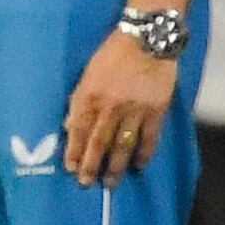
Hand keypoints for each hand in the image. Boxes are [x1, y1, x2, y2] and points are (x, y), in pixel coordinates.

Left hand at [64, 29, 173, 186]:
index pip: (77, 129)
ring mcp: (134, 110)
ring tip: (110, 182)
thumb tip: (68, 125)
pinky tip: (138, 165)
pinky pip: (149, 138)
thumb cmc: (112, 55)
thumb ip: (79, 100)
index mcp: (89, 96)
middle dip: (91, 165)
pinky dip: (143, 153)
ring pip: (122, 144)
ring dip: (115, 165)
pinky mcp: (156, 110)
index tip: (70, 168)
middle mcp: (110, 106)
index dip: (73, 151)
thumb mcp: (87, 74)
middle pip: (98, 142)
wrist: (147, 40)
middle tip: (87, 183)